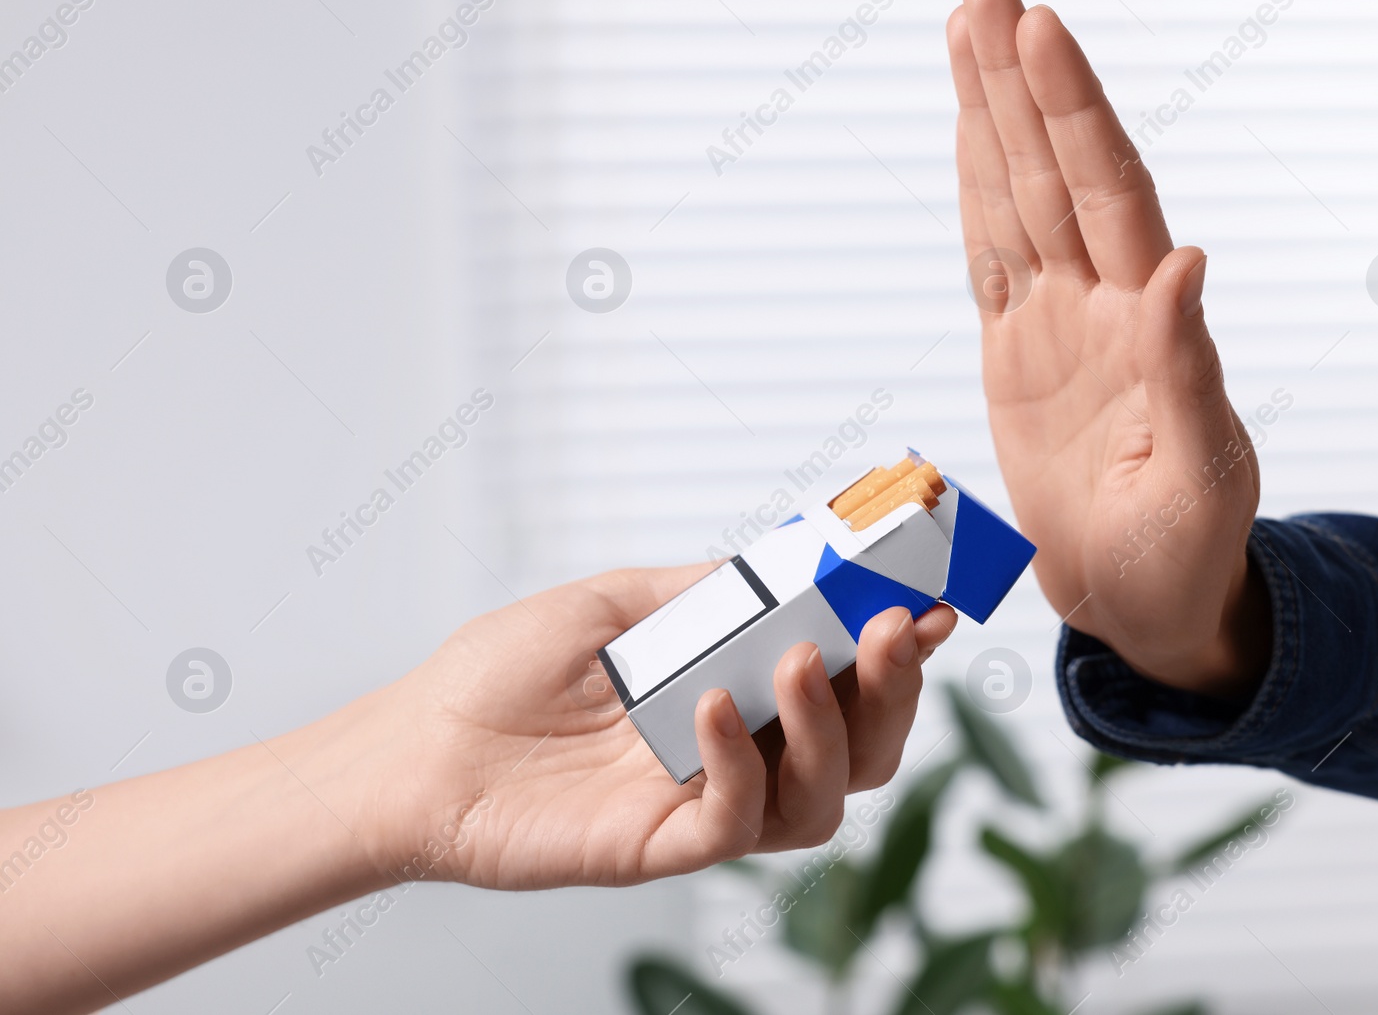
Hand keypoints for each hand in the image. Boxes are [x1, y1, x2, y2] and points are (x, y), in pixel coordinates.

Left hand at [359, 564, 958, 887]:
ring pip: (821, 796)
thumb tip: (785, 563)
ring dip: (831, 727)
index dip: (897, 648)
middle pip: (862, 747)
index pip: (845, 678)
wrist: (415, 747)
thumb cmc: (500, 674)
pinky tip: (714, 707)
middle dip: (896, 690)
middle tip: (896, 629)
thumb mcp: (609, 603)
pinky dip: (743, 762)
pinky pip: (736, 821)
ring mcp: (704, 803)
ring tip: (801, 661)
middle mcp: (736, 751)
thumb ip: (699, 590)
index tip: (929, 600)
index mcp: (735, 690)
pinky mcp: (661, 846)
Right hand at [947, 0, 1267, 697]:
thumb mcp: (1204, 478)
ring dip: (989, 110)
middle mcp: (1099, 302)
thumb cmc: (1188, 552)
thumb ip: (1190, 371)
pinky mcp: (1016, 351)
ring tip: (967, 23)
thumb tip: (1185, 263)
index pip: (1106, 193)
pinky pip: (987, 253)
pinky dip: (972, 186)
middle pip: (1051, 168)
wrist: (1147, 600)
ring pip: (1014, 194)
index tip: (1040, 30)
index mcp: (1147, 324)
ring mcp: (1055, 321)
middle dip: (1018, 75)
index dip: (1071, 112)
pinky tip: (964, 132)